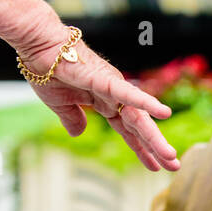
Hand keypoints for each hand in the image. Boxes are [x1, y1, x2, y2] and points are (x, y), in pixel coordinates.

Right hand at [9, 21, 180, 172]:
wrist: (37, 44)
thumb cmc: (47, 69)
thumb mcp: (60, 105)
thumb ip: (73, 119)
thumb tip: (78, 134)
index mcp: (105, 103)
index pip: (128, 132)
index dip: (142, 149)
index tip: (156, 166)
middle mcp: (114, 96)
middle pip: (139, 127)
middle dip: (156, 148)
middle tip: (174, 166)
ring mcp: (111, 87)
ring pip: (137, 116)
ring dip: (154, 137)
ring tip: (170, 155)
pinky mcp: (103, 79)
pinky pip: (126, 93)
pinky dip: (145, 102)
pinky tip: (163, 112)